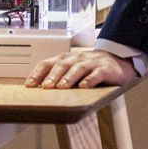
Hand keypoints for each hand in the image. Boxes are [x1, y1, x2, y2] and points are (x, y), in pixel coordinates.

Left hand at [26, 48, 140, 89]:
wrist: (118, 60)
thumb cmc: (91, 67)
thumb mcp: (73, 69)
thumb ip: (58, 76)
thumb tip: (39, 89)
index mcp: (66, 59)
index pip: (48, 63)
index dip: (37, 73)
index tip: (29, 84)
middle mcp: (77, 58)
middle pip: (63, 64)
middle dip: (53, 75)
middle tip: (45, 86)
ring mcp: (92, 62)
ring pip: (78, 68)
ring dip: (69, 77)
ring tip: (62, 87)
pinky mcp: (106, 68)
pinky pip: (97, 73)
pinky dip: (90, 80)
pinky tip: (84, 86)